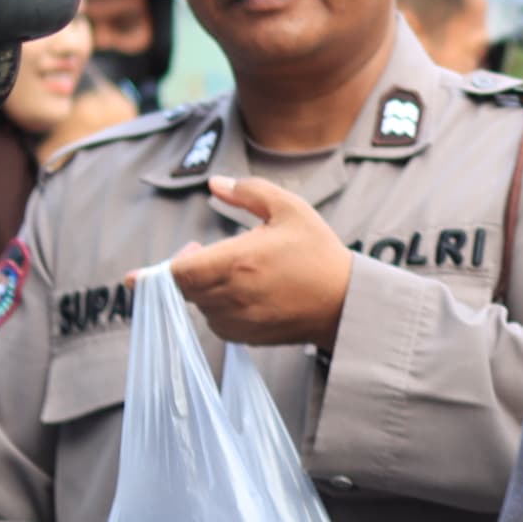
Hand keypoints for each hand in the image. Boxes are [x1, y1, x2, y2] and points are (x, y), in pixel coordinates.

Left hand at [170, 176, 353, 349]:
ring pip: (200, 306)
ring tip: (234, 275)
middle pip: (184, 289)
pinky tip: (244, 296)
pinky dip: (221, 310)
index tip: (194, 246)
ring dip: (207, 290)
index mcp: (235, 262)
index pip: (177, 271)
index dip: (176, 259)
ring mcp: (238, 320)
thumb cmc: (318, 253)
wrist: (346, 301)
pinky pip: (217, 324)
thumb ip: (249, 191)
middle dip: (192, 271)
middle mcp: (231, 295)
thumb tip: (214, 184)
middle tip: (214, 256)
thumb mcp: (290, 209)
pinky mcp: (247, 337)